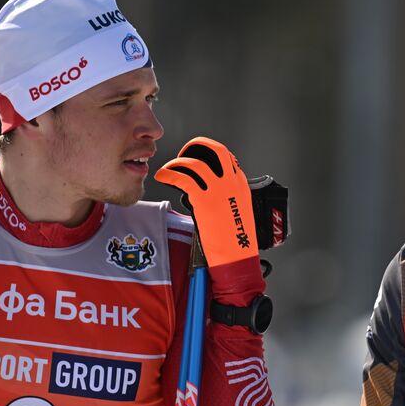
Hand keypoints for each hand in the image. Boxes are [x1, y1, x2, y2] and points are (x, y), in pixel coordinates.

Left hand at [154, 137, 262, 300]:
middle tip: (184, 155)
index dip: (210, 154)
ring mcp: (219, 190)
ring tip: (168, 169)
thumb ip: (226, 198)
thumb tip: (208, 194)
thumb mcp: (237, 213)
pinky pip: (182, 178)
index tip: (198, 159)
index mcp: (241, 185)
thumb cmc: (236, 243)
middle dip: (197, 146)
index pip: (227, 158)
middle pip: (215, 149)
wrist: (237, 260)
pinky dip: (169, 174)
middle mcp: (232, 182)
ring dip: (177, 162)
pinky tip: (162, 177)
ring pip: (195, 162)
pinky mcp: (204, 200)